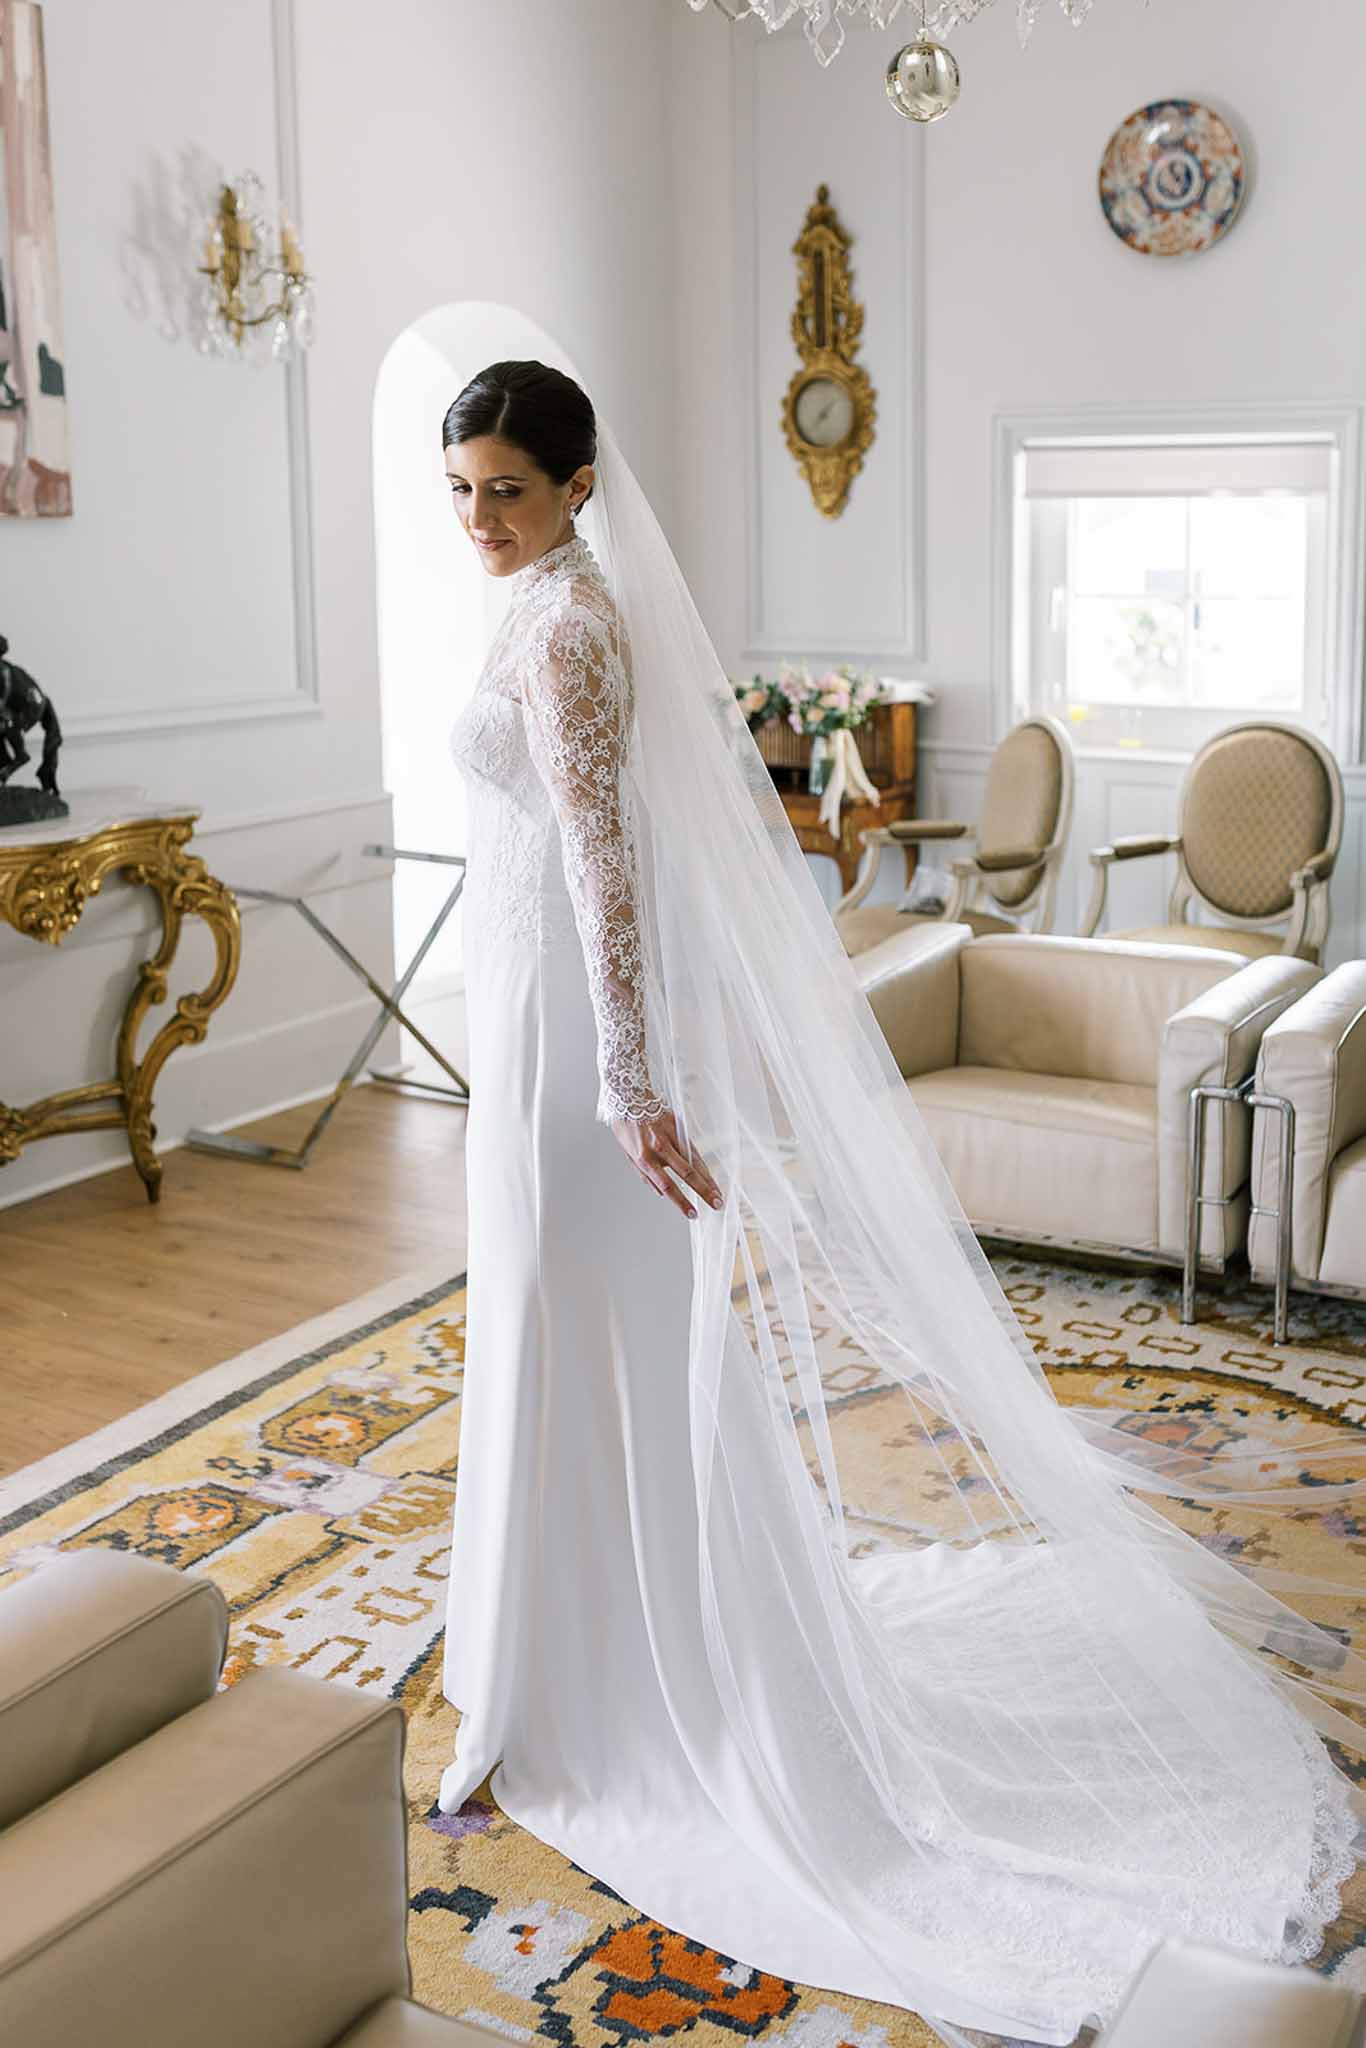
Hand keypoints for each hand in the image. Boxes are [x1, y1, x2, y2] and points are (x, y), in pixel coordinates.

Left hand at [612, 1105, 724, 1220]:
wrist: (628, 1096)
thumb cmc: (626, 1127)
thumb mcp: (628, 1154)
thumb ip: (645, 1175)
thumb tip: (660, 1192)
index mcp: (645, 1158)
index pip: (667, 1185)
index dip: (681, 1201)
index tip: (693, 1214)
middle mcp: (660, 1148)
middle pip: (687, 1173)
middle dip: (704, 1191)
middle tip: (717, 1204)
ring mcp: (671, 1136)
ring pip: (695, 1161)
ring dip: (708, 1179)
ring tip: (718, 1193)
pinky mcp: (678, 1125)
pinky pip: (692, 1148)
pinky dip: (701, 1163)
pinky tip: (709, 1174)